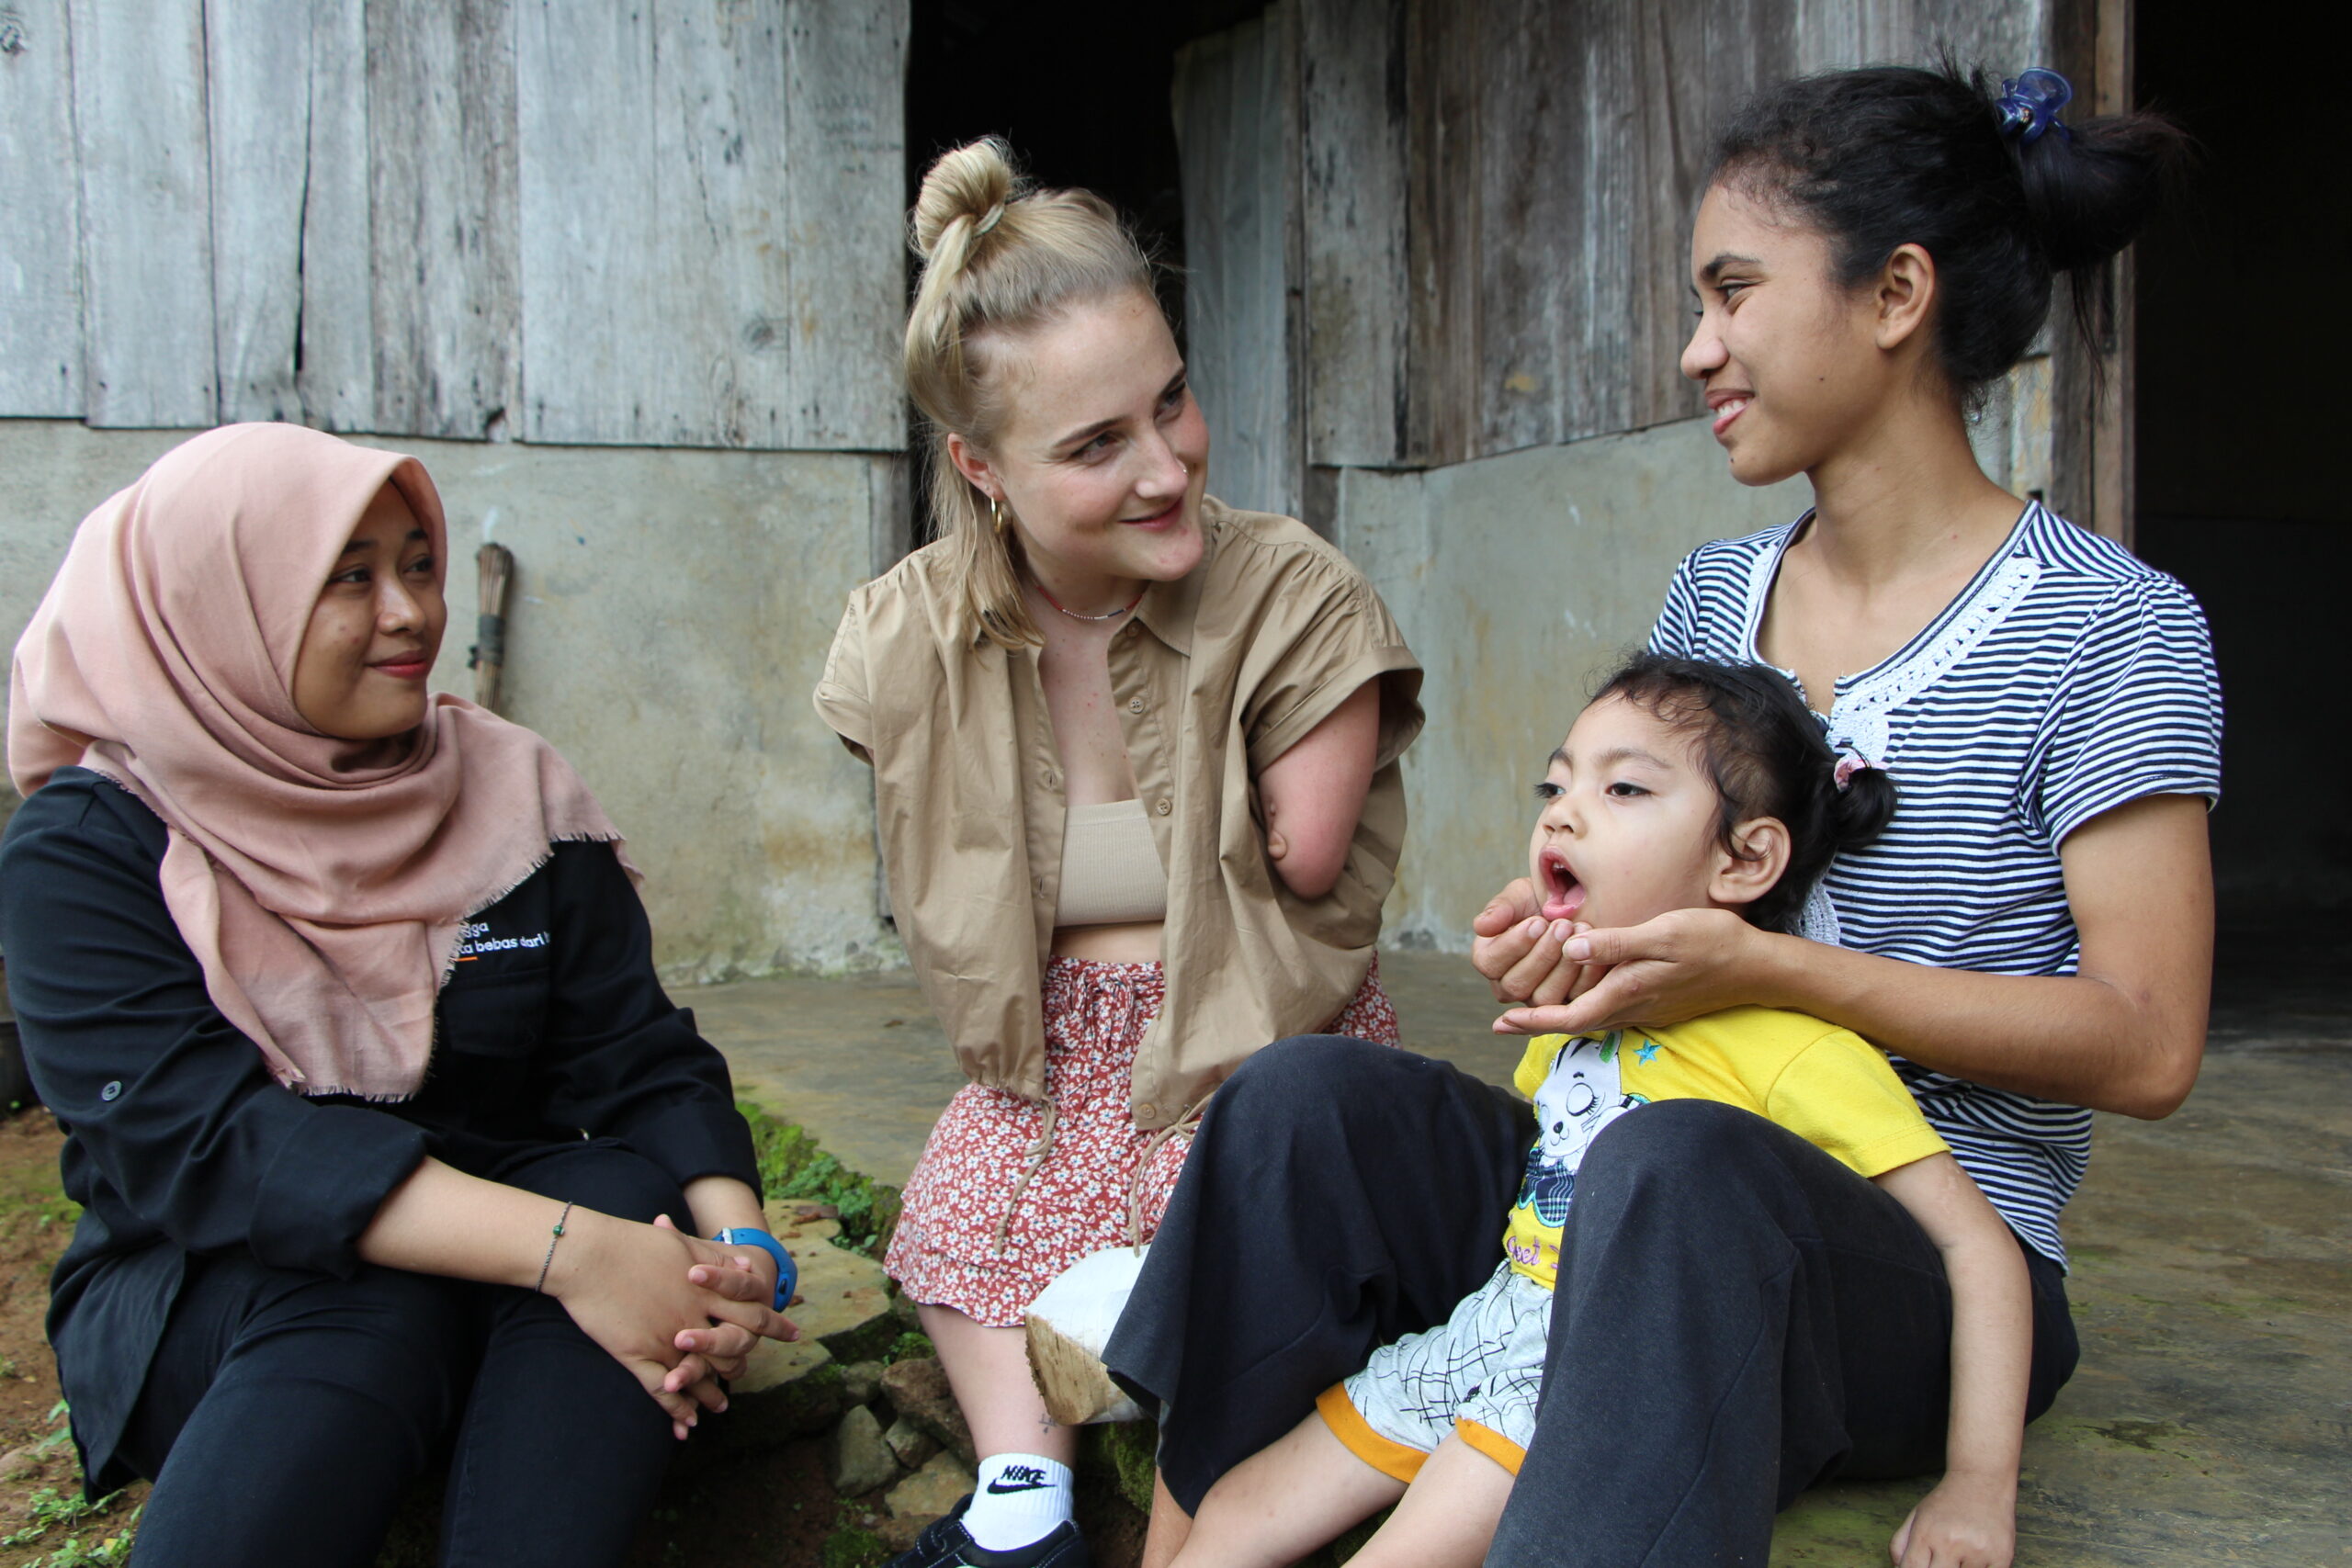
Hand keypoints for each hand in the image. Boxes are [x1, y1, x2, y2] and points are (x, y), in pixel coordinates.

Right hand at [543, 1209, 794, 1438]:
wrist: (589, 1252)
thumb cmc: (632, 1243)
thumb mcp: (682, 1244)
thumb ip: (717, 1258)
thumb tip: (748, 1266)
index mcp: (707, 1289)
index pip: (751, 1311)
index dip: (773, 1324)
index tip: (794, 1332)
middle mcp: (693, 1316)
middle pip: (730, 1348)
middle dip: (740, 1365)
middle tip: (745, 1377)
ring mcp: (666, 1338)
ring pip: (700, 1374)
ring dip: (711, 1394)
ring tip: (720, 1409)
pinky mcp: (638, 1354)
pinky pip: (664, 1390)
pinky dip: (677, 1408)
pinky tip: (684, 1424)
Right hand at [1471, 880, 1597, 1007]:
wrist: (1577, 909)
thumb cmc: (1542, 901)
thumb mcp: (1521, 895)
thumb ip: (1501, 908)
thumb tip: (1480, 927)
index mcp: (1489, 959)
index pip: (1490, 963)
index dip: (1514, 945)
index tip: (1537, 923)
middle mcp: (1508, 986)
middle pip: (1516, 985)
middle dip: (1542, 955)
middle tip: (1563, 926)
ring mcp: (1536, 999)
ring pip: (1543, 998)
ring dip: (1563, 968)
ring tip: (1579, 934)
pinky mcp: (1565, 1006)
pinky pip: (1573, 1003)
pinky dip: (1586, 977)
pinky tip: (1596, 952)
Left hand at [1489, 907, 1771, 1036]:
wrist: (1757, 968)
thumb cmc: (1712, 943)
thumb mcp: (1663, 933)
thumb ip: (1617, 944)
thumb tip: (1572, 947)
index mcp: (1629, 990)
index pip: (1571, 1015)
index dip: (1534, 1021)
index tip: (1502, 1021)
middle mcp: (1635, 1007)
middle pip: (1577, 1022)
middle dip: (1539, 1022)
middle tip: (1504, 1020)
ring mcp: (1648, 1009)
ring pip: (1595, 1018)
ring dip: (1562, 1014)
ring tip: (1531, 1009)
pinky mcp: (1659, 1004)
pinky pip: (1613, 1011)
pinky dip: (1588, 1005)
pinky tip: (1581, 994)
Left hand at [1890, 1472, 2015, 1567]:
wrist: (1982, 1480)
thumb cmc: (1946, 1503)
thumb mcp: (1916, 1516)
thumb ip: (1900, 1544)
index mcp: (1927, 1533)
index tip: (1920, 1567)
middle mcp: (1951, 1542)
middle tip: (1943, 1559)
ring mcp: (1978, 1551)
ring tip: (1962, 1553)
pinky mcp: (2002, 1557)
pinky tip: (1977, 1559)